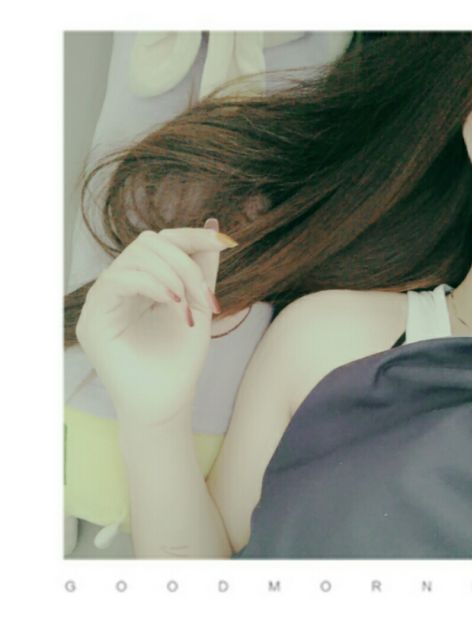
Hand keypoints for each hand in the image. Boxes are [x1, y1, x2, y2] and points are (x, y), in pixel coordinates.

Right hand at [75, 225, 237, 427]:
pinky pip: (118, 279)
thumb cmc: (182, 359)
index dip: (190, 237)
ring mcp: (103, 301)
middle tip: (205, 297)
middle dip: (185, 263)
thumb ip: (203, 267)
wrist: (168, 402)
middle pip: (149, 244)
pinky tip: (173, 304)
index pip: (161, 242)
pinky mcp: (93, 319)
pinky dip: (152, 285)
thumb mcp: (199, 304)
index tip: (223, 244)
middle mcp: (120, 286)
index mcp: (143, 282)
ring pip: (135, 257)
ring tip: (191, 309)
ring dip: (173, 277)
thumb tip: (213, 224)